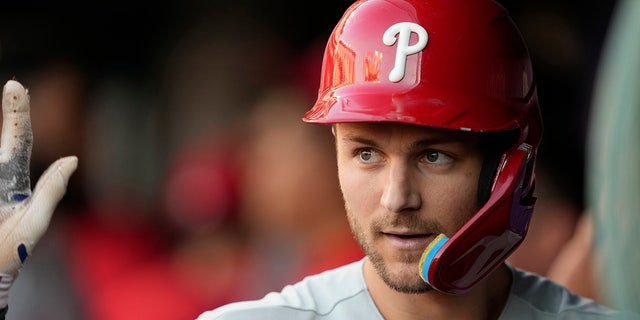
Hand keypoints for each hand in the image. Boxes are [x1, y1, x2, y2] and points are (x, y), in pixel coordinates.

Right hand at [0, 80, 76, 274]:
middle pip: (4, 141)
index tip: (15, 85)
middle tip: (13, 85)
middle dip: (10, 113)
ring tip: (9, 159)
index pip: (18, 141)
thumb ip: (51, 190)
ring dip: (2, 140)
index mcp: (10, 180)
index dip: (18, 113)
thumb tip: (73, 158)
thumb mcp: (35, 223)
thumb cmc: (9, 253)